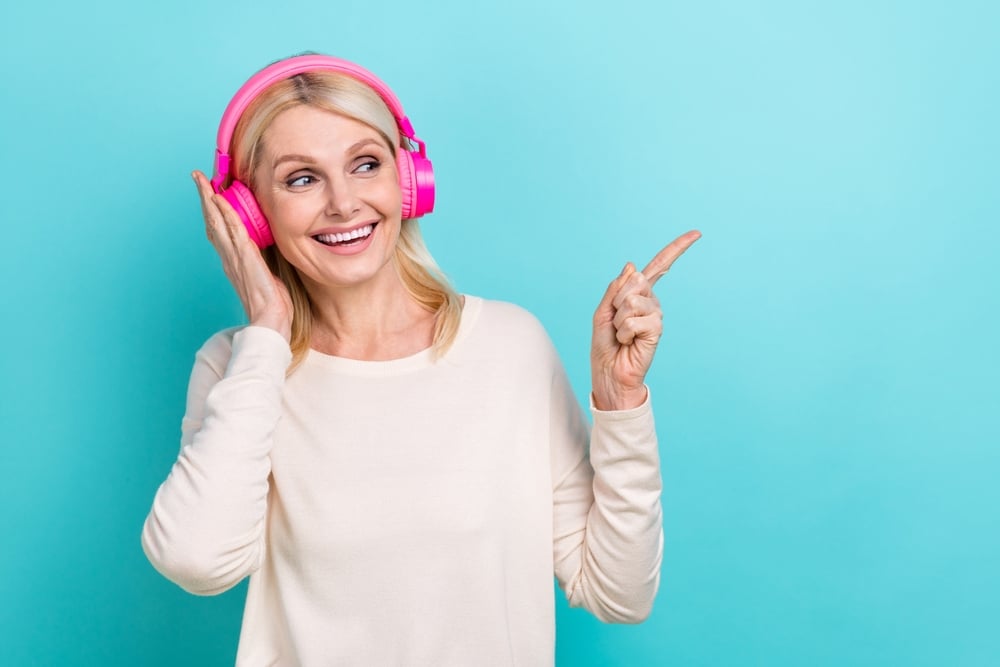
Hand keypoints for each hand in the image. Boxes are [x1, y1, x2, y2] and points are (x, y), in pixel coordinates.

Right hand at [193, 171, 292, 341]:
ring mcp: (235, 258)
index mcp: (234, 263)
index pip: (220, 231)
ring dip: (209, 199)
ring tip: (202, 180)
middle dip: (204, 198)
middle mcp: (230, 258)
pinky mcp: (245, 260)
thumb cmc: (272, 307)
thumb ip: (263, 263)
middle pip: (212, 222)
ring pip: (218, 223)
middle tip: (197, 177)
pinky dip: (225, 214)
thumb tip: (267, 253)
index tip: (210, 192)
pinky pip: (233, 232)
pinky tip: (219, 199)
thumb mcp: (267, 278)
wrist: (270, 324)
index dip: (213, 211)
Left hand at [591, 230, 700, 410]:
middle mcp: (651, 301)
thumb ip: (616, 288)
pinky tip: (629, 342)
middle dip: (616, 301)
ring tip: (621, 334)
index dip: (677, 249)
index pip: (660, 266)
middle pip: (634, 281)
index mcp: (639, 293)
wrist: (609, 372)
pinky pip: (633, 320)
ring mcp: (656, 315)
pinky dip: (624, 332)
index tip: (697, 233)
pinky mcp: (657, 329)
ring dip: (618, 319)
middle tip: (616, 322)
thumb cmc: (605, 344)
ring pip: (631, 301)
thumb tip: (633, 266)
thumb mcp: (603, 311)